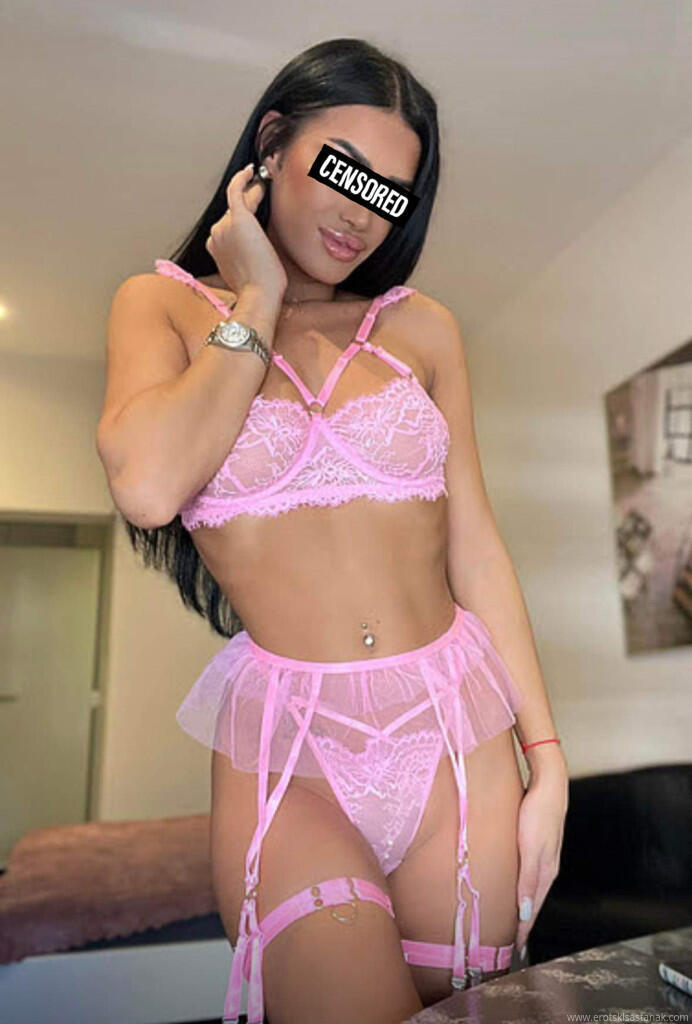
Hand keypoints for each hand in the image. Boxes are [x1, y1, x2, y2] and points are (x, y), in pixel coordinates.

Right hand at [205, 163, 287, 299]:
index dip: (241, 218)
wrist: (258, 295)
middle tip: (260, 193)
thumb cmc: (258, 290)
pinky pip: (236, 190)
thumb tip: (257, 251)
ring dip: (250, 194)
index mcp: (216, 248)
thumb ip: (245, 257)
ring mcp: (224, 226)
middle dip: (247, 203)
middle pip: (232, 212)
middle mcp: (216, 235)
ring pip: (237, 203)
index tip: (252, 213)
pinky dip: (242, 179)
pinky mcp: (237, 219)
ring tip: (261, 187)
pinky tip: (250, 172)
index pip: (228, 226)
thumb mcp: (247, 272)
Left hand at [514, 757, 568, 956]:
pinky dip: (521, 885)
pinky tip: (514, 883)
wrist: (549, 782)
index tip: (515, 948)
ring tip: (510, 917)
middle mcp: (546, 866)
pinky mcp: (537, 842)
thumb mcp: (531, 848)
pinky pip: (528, 872)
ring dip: (521, 903)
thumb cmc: (539, 812)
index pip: (533, 908)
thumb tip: (526, 912)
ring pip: (531, 887)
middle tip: (510, 939)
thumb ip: (528, 880)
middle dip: (523, 921)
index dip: (524, 929)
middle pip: (533, 901)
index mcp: (546, 871)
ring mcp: (543, 854)